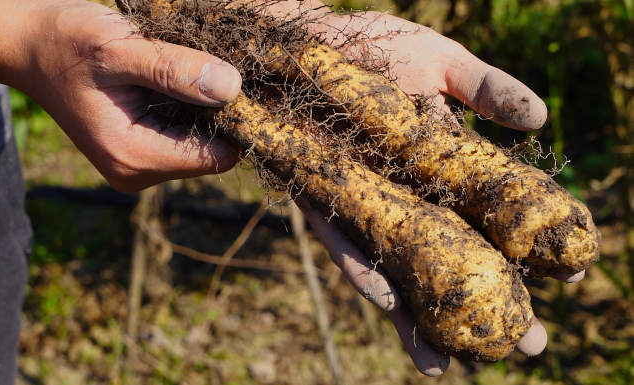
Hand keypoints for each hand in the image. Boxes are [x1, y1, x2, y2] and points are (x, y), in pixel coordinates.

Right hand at [0, 0, 242, 192]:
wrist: (26, 45)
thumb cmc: (64, 42)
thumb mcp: (118, 49)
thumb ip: (173, 70)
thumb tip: (232, 88)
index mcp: (133, 157)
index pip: (218, 156)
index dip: (238, 121)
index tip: (244, 81)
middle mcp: (138, 172)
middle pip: (213, 152)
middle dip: (223, 113)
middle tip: (223, 67)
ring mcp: (139, 164)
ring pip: (202, 142)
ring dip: (206, 107)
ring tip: (197, 67)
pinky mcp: (140, 149)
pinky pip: (184, 133)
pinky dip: (191, 106)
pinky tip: (183, 77)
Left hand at [272, 0, 583, 375]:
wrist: (304, 37)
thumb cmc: (375, 46)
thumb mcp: (440, 61)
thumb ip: (485, 89)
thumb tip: (540, 120)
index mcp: (442, 168)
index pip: (490, 219)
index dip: (523, 253)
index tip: (565, 279)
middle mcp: (407, 193)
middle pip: (450, 256)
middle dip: (482, 301)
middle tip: (524, 346)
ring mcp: (367, 198)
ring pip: (398, 265)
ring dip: (419, 313)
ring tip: (443, 363)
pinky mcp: (322, 196)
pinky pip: (344, 238)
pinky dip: (364, 269)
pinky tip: (387, 301)